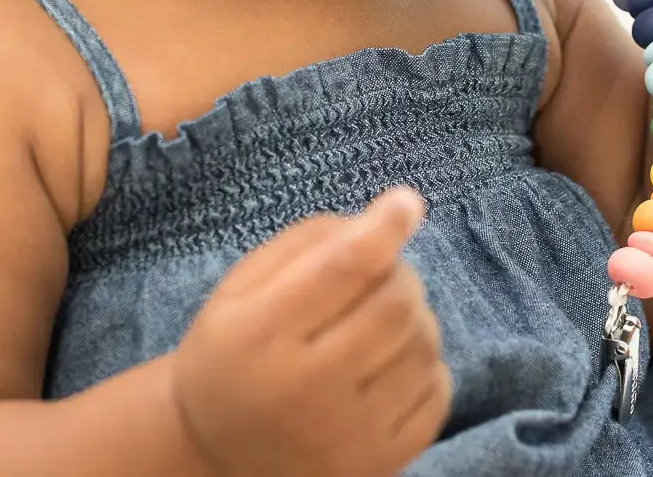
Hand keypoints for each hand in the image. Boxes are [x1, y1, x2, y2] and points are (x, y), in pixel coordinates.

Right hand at [171, 188, 449, 476]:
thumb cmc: (232, 353)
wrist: (215, 458)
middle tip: (379, 275)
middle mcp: (305, 391)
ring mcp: (347, 438)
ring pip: (422, 345)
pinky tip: (393, 362)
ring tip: (382, 320)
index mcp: (260, 335)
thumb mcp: (241, 288)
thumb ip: (306, 243)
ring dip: (415, 317)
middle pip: (394, 304)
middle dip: (398, 274)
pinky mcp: (380, 467)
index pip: (344, 267)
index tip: (407, 202)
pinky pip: (437, 394)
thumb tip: (383, 217)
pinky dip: (427, 364)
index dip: (385, 226)